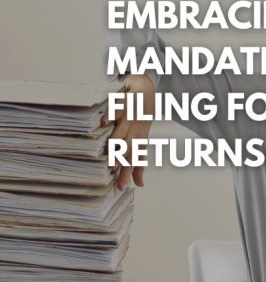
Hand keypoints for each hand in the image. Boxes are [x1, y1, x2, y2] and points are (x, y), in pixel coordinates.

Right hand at [102, 74, 154, 189]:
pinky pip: (116, 110)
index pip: (133, 160)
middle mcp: (134, 131)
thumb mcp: (141, 143)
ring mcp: (129, 118)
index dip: (127, 174)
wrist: (147, 94)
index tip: (120, 187)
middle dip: (120, 159)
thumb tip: (140, 185)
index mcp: (139, 141)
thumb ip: (138, 164)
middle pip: (128, 148)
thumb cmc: (141, 124)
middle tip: (111, 170)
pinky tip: (104, 122)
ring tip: (108, 151)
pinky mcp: (123, 105)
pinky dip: (110, 115)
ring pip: (122, 131)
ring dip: (115, 141)